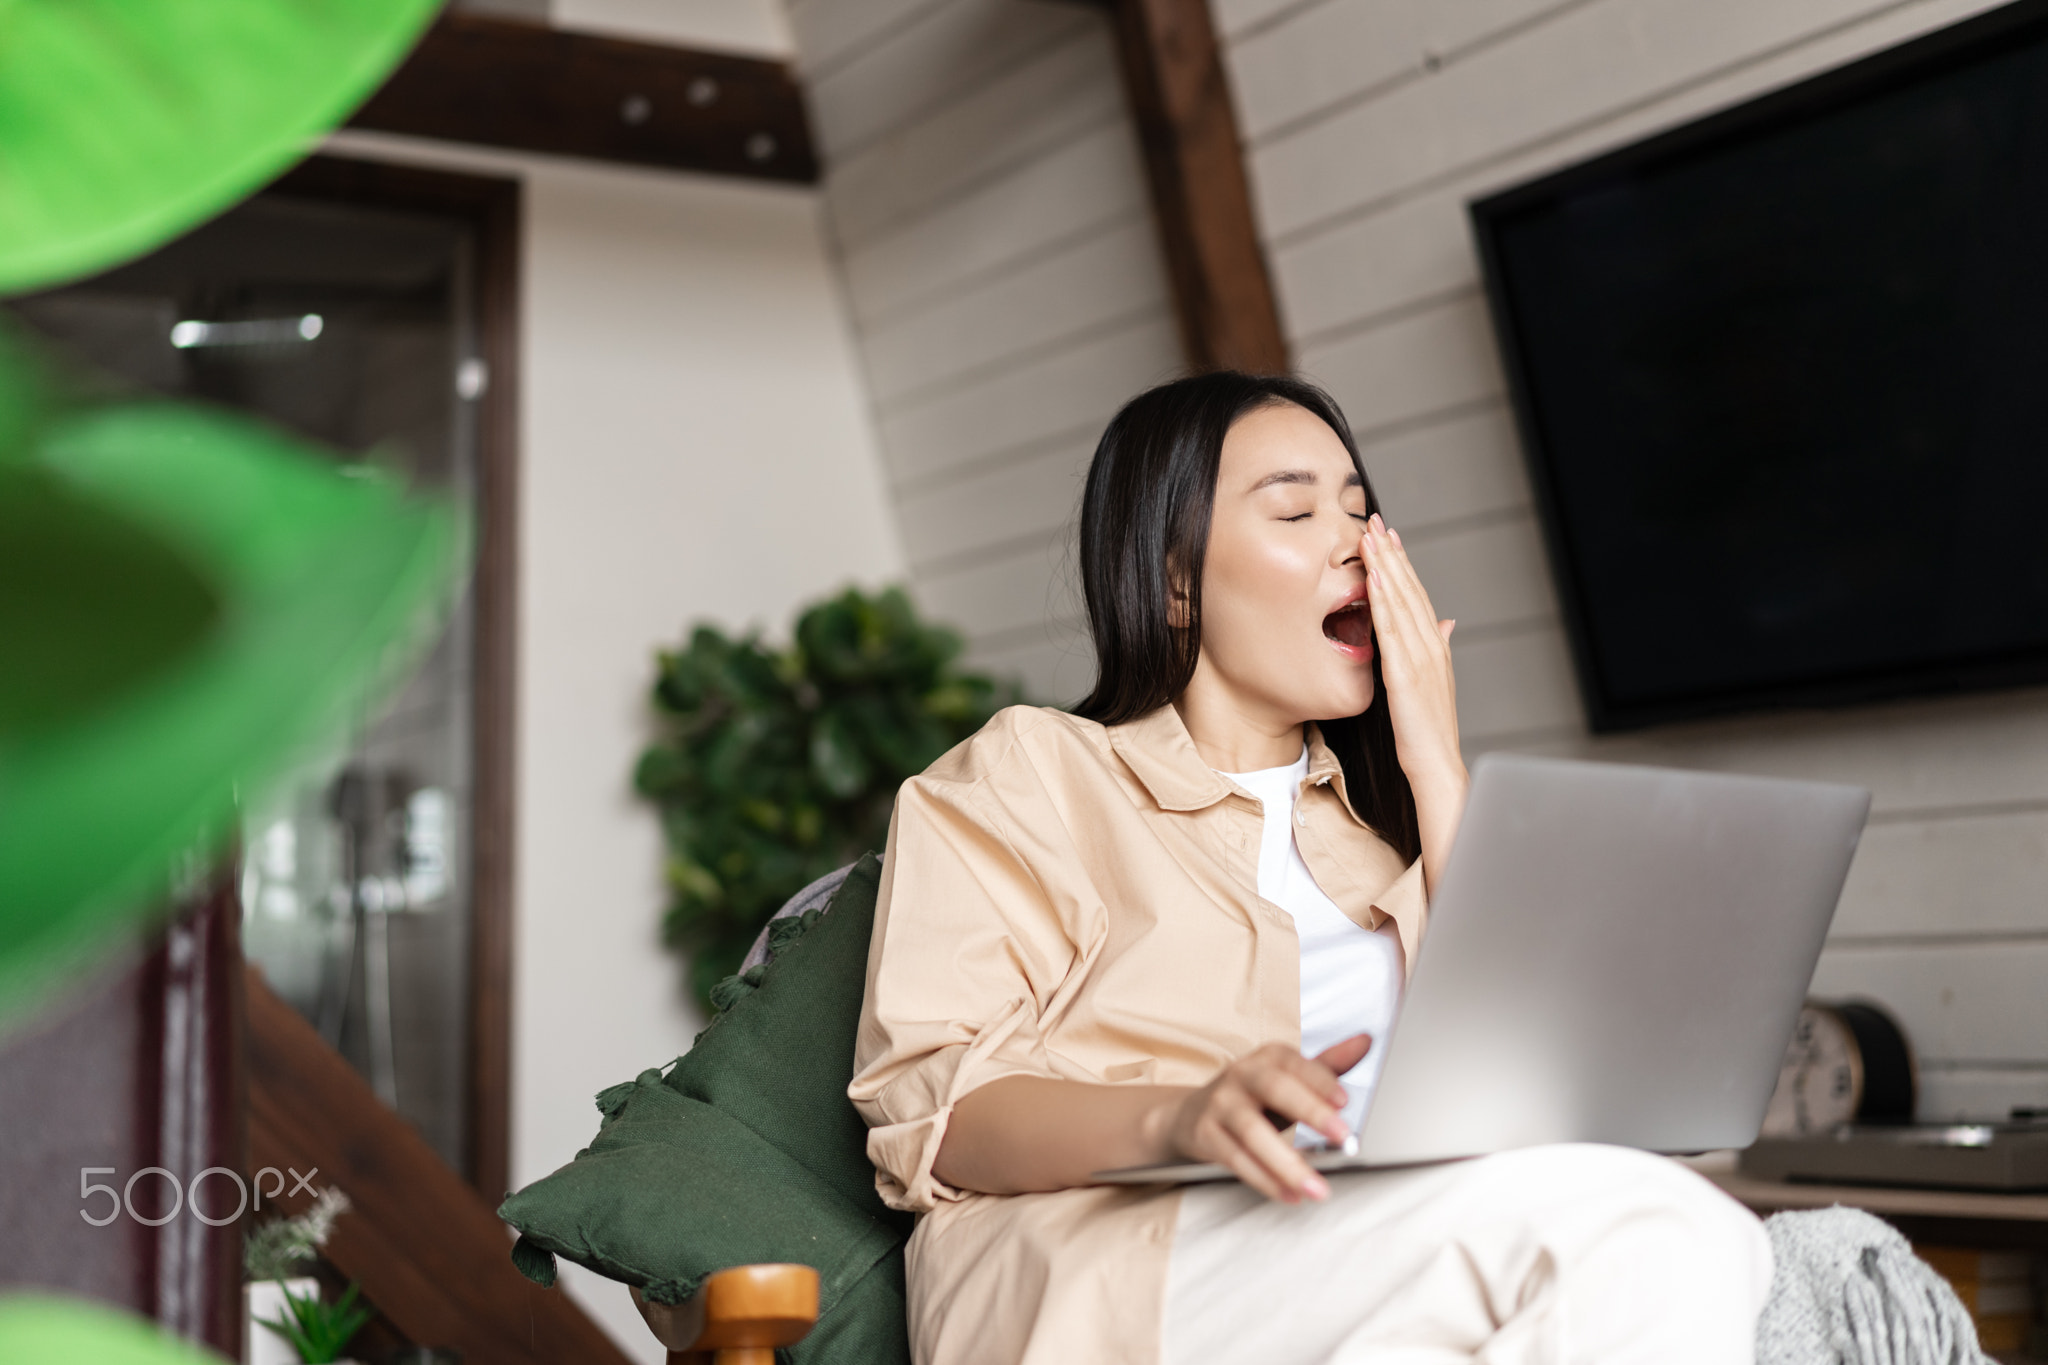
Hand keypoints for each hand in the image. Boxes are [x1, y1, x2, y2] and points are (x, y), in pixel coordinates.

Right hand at [1164, 1035, 1371, 1201]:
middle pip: (1275, 1088)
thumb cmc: (1252, 1097)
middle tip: (1343, 1137)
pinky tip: (1290, 1194)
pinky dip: (1265, 1180)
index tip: (1346, 1101)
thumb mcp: (1287, 1079)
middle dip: (1311, 1111)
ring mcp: (1221, 1104)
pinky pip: (1236, 1159)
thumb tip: (1366, 1041)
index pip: (1295, 1063)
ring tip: (1318, 1188)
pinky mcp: (1206, 1134)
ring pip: (1253, 1133)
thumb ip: (1326, 1067)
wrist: (1191, 1114)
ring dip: (1288, 1163)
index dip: (1321, 1080)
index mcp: (1267, 1058)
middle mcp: (1242, 1075)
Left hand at [1361, 513, 1461, 785]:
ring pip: (1400, 603)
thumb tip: (1445, 622)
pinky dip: (1381, 603)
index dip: (1403, 564)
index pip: (1416, 596)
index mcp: (1435, 647)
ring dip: (1385, 568)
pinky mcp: (1404, 676)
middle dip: (1393, 554)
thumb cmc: (1429, 731)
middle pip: (1410, 590)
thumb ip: (1434, 649)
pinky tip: (1371, 580)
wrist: (1438, 766)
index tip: (1389, 536)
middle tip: (1376, 521)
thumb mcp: (1433, 683)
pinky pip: (1391, 632)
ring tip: (1371, 537)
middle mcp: (1431, 646)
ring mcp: (1420, 659)